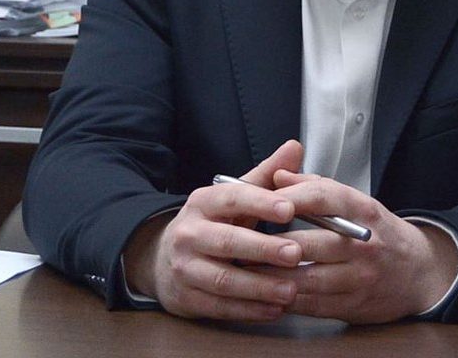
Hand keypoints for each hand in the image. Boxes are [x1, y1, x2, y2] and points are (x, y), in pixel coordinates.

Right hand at [122, 140, 306, 320]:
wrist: (162, 258)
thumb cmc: (212, 224)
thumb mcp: (234, 196)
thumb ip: (266, 175)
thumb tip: (294, 147)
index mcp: (203, 202)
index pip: (232, 198)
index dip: (260, 202)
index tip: (290, 208)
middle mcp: (189, 233)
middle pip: (227, 241)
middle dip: (262, 248)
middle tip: (295, 253)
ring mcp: (185, 268)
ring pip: (223, 280)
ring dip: (259, 287)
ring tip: (291, 290)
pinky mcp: (186, 298)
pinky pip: (220, 307)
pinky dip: (249, 311)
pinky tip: (274, 310)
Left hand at [253, 171, 457, 323]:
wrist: (419, 272)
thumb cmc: (378, 232)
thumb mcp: (355, 202)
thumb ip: (315, 187)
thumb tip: (278, 175)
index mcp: (363, 210)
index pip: (324, 197)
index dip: (289, 198)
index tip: (260, 200)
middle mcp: (364, 243)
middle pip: (310, 242)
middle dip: (270, 244)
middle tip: (238, 242)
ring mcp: (360, 277)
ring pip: (307, 278)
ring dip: (272, 276)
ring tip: (244, 270)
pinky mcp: (354, 306)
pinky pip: (312, 304)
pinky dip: (286, 299)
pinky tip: (266, 292)